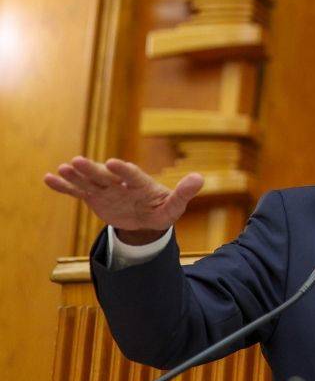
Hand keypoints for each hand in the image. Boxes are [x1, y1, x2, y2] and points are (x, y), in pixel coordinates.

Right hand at [44, 157, 202, 243]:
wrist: (146, 220)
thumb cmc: (162, 210)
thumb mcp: (174, 206)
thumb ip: (183, 193)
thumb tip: (199, 178)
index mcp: (141, 184)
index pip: (132, 175)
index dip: (123, 170)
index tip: (113, 163)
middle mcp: (121, 183)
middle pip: (105, 175)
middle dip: (92, 169)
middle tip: (77, 160)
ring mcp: (106, 189)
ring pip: (89, 181)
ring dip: (75, 176)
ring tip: (61, 168)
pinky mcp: (95, 197)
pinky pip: (77, 192)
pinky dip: (64, 187)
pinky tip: (48, 178)